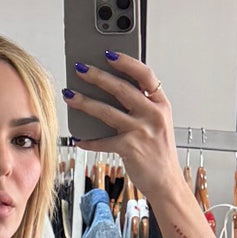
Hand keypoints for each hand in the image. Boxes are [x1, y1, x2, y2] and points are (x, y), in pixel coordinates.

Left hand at [64, 51, 180, 197]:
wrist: (166, 183)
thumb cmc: (159, 154)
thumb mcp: (158, 124)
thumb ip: (142, 106)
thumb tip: (113, 90)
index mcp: (161, 104)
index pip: (145, 75)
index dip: (126, 62)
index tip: (109, 54)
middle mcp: (153, 115)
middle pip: (121, 89)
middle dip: (97, 76)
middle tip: (80, 68)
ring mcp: (142, 131)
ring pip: (107, 112)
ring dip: (85, 102)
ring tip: (70, 95)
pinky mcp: (130, 149)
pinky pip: (104, 141)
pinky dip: (89, 142)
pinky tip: (79, 139)